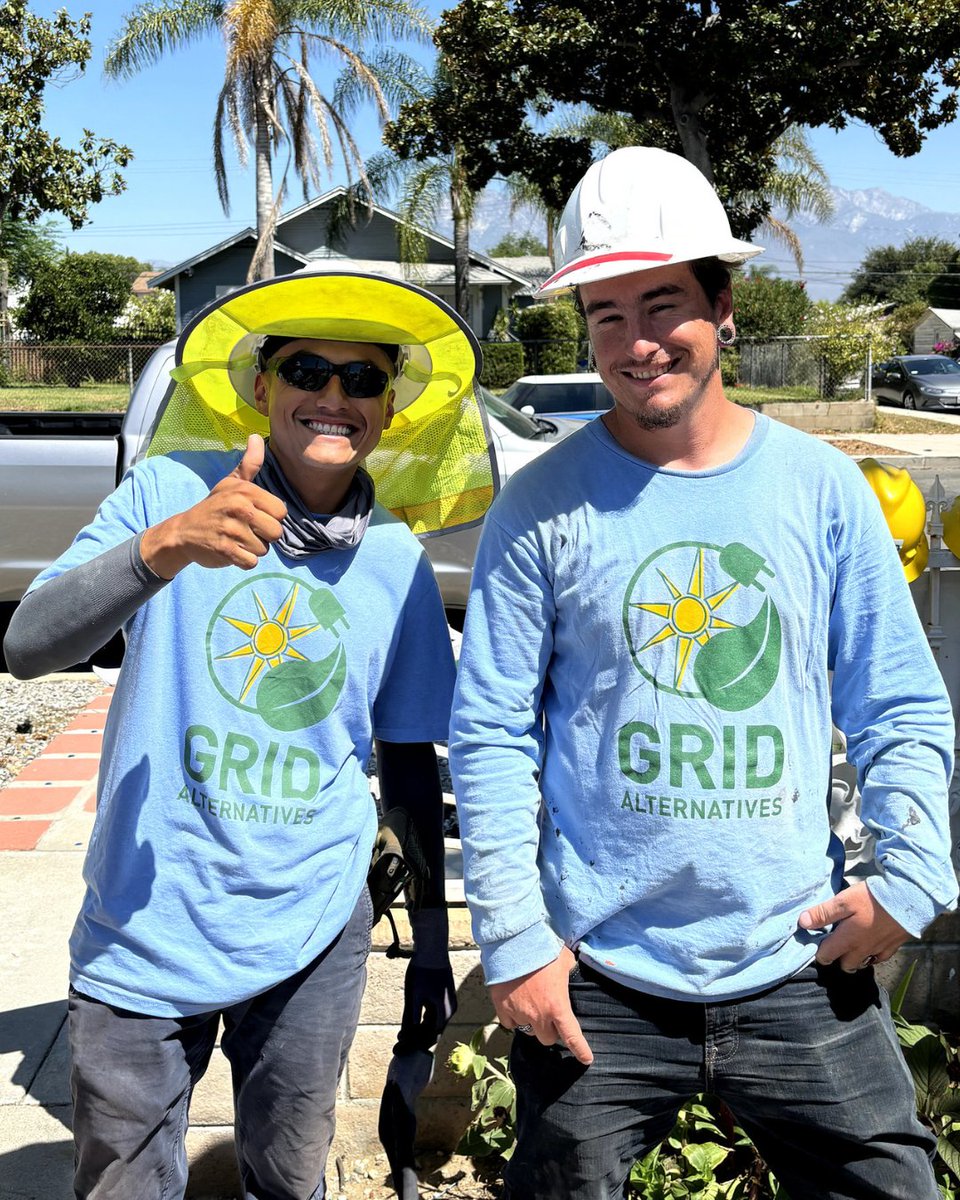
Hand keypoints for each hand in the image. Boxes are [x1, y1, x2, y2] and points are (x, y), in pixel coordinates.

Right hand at [141, 435, 286, 577]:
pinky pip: (251, 562)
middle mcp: (240, 509)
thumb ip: (249, 463)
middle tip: (245, 530)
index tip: (254, 515)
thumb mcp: (230, 482)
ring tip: (235, 538)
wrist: (183, 531)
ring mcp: (232, 531)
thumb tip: (256, 436)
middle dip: (263, 535)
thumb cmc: (214, 506)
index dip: (270, 517)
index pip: (281, 512)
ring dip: (251, 548)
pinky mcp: (226, 551)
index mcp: (246, 492)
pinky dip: (243, 561)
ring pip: (264, 549)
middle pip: (276, 532)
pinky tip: (231, 550)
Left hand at [400, 908, 456, 1049]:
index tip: (399, 1048)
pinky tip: (411, 1020)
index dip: (413, 1045)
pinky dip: (423, 1018)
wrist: (432, 948)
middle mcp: (450, 1010)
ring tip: (402, 1033)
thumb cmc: (422, 971)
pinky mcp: (445, 995)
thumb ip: (411, 1018)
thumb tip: (406, 1037)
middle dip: (415, 1038)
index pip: (429, 1037)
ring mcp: (449, 1002)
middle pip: (432, 1031)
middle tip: (398, 1043)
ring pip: (433, 1022)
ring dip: (419, 1029)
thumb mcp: (413, 996)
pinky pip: (435, 1013)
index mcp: (444, 1012)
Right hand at [489, 945, 592, 1064]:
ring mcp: (519, 1013)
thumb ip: (570, 973)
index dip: (580, 1050)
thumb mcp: (565, 960)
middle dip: (550, 1030)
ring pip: (528, 1031)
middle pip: (547, 1039)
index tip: (586, 1059)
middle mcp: (539, 1016)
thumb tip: (573, 972)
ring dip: (532, 1023)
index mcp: (558, 1006)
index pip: (572, 1037)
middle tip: (550, 1015)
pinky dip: (513, 1017)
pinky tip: (516, 1003)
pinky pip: (509, 1023)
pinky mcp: (502, 1008)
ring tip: (531, 1004)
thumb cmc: (543, 949)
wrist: (514, 941)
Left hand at [798, 882, 909, 972]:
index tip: (816, 942)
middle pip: (844, 965)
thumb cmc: (872, 899)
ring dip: (853, 959)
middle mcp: (862, 950)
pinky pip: (878, 959)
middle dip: (837, 958)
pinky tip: (869, 945)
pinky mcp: (893, 947)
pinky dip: (871, 956)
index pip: (826, 956)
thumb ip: (823, 913)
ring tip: (849, 945)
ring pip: (861, 963)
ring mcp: (879, 950)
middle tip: (833, 944)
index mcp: (847, 940)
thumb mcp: (843, 902)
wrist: (908, 899)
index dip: (818, 951)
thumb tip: (802, 923)